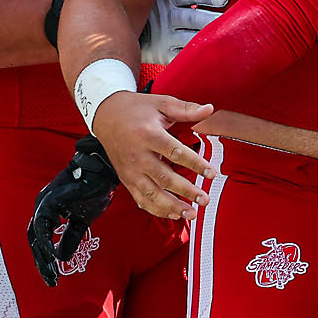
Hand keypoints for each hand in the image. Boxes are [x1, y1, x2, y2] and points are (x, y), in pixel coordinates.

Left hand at [28, 136, 118, 286]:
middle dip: (41, 262)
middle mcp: (41, 207)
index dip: (44, 257)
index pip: (40, 238)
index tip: (53, 275)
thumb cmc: (93, 192)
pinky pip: (42, 227)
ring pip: (35, 236)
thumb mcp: (82, 221)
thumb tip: (61, 257)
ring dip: (42, 257)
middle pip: (34, 240)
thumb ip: (71, 238)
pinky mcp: (48, 202)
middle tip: (50, 280)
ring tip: (52, 273)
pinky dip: (47, 243)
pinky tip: (54, 256)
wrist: (102, 174)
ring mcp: (42, 204)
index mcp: (48, 211)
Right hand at [90, 90, 215, 218]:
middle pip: (164, 178)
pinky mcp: (126, 179)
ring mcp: (130, 170)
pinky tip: (172, 214)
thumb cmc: (136, 109)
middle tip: (205, 199)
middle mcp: (138, 156)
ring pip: (151, 194)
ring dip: (172, 206)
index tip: (212, 173)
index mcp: (148, 135)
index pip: (176, 153)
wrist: (105, 115)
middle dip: (186, 191)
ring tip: (191, 213)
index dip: (196, 164)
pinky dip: (156, 209)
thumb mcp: (161, 102)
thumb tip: (210, 109)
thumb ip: (186, 109)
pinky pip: (140, 198)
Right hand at [140, 0, 229, 65]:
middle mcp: (167, 17)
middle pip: (193, 18)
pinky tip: (212, 55)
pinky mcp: (162, 55)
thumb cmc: (146, 0)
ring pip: (191, 39)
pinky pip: (182, 57)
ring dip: (208, 39)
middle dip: (211, 20)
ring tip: (225, 39)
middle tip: (230, 21)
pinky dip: (196, 57)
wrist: (118, 26)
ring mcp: (165, 37)